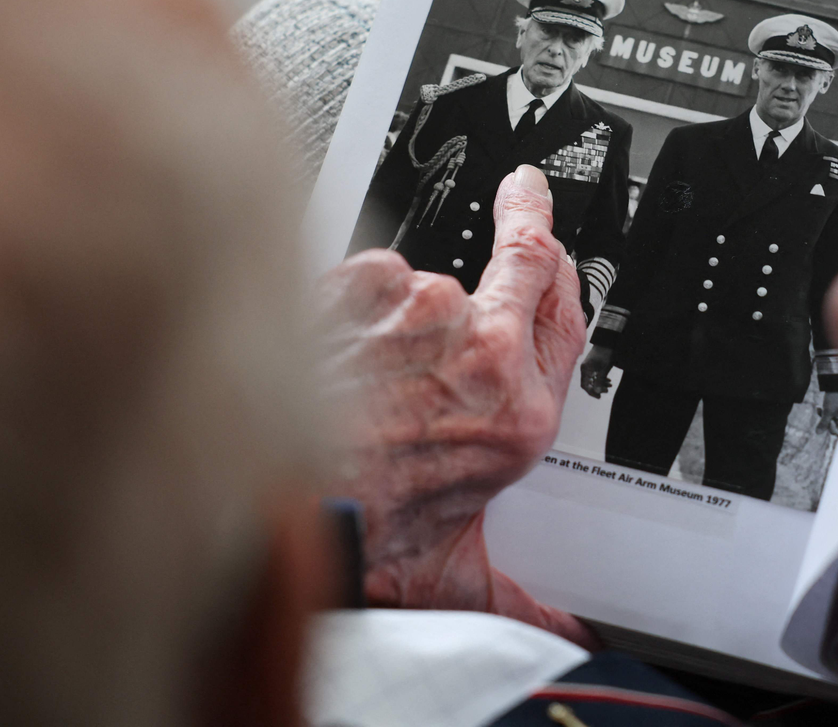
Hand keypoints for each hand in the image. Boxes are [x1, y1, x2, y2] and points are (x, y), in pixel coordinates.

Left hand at [314, 165, 594, 647]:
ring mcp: (422, 313)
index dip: (561, 258)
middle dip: (520, 225)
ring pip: (430, 279)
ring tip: (369, 368)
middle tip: (518, 197)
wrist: (272, 508)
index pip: (564, 306)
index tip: (548, 225)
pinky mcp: (365, 289)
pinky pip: (374, 272)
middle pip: (517, 263)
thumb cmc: (363, 533)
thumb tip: (565, 641)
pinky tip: (339, 344)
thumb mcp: (458, 574)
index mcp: (517, 412)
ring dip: (405, 309)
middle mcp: (480, 351)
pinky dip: (358, 296)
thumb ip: (522, 594)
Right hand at [580, 345, 614, 397]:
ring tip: (610, 385)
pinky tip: (609, 381)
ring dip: (601, 383)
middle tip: (607, 390)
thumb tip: (597, 391)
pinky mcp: (593, 364)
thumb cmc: (606, 353)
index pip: (585, 385)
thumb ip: (600, 380)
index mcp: (585, 369)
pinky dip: (602, 378)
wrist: (608, 340)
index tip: (599, 396)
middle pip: (589, 383)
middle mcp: (585, 368)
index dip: (591, 392)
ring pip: (593, 379)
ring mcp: (589, 366)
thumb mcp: (604, 368)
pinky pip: (595, 375)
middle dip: (598, 388)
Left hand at [817, 390, 837, 434]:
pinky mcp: (834, 410)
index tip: (830, 422)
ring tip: (820, 409)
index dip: (832, 429)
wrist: (836, 384)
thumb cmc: (835, 398)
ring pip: (827, 420)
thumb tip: (818, 433)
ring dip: (822, 416)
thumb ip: (823, 423)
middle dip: (825, 421)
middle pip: (831, 427)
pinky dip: (823, 412)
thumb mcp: (828, 411)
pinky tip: (818, 407)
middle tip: (824, 414)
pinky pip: (827, 415)